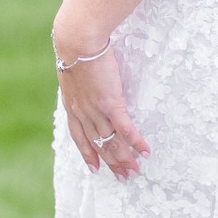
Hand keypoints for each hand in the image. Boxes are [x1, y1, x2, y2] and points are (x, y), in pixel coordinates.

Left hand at [52, 2, 148, 179]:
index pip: (79, 137)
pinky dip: (135, 142)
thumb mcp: (72, 67)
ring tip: (135, 170)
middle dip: (111, 162)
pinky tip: (145, 151)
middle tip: (123, 177)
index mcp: (72, 106)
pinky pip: (125, 129)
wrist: (77, 41)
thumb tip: (84, 75)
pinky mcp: (110, 103)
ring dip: (124, 158)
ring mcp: (96, 110)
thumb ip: (79, 78)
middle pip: (98, 144)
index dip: (88, 154)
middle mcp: (83, 113)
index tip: (94, 168)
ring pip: (111, 141)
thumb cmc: (76, 46)